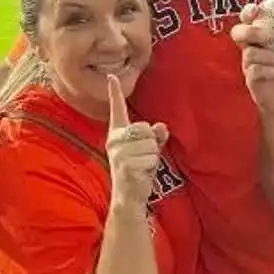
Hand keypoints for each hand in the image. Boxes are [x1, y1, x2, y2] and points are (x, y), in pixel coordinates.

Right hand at [105, 75, 168, 212]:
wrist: (129, 196)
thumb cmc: (138, 172)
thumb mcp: (148, 152)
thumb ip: (155, 137)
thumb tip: (162, 126)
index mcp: (117, 134)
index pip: (117, 110)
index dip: (114, 93)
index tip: (111, 76)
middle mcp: (114, 141)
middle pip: (145, 128)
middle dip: (152, 143)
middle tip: (143, 159)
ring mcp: (118, 152)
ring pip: (151, 144)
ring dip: (153, 157)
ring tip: (142, 167)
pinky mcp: (124, 164)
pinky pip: (151, 157)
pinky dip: (151, 166)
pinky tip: (141, 174)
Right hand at [230, 3, 273, 114]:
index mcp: (262, 36)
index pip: (249, 19)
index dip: (249, 11)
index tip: (257, 9)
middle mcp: (252, 47)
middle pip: (238, 32)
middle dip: (251, 31)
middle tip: (267, 35)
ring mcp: (249, 64)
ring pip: (249, 53)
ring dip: (269, 56)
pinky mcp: (250, 79)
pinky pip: (254, 71)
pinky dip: (268, 71)